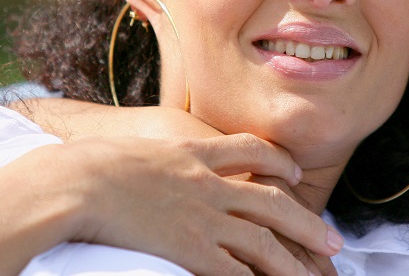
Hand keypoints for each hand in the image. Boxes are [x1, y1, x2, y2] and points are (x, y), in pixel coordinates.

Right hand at [32, 133, 342, 275]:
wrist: (76, 182)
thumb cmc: (84, 164)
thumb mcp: (129, 146)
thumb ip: (151, 154)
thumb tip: (141, 159)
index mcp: (192, 152)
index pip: (249, 149)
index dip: (277, 161)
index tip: (294, 173)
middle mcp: (206, 183)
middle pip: (271, 202)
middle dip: (306, 223)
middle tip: (332, 240)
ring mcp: (202, 217)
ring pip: (263, 241)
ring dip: (294, 260)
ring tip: (317, 275)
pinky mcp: (191, 248)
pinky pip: (235, 271)